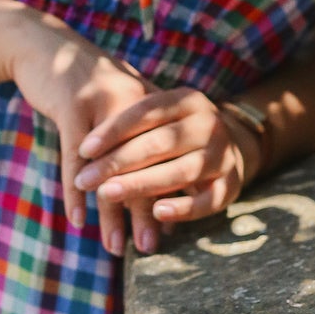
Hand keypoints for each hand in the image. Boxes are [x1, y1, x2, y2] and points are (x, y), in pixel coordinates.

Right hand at [7, 12, 159, 255]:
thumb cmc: (82, 83)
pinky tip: (77, 220)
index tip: (169, 229)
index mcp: (151, 105)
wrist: (43, 45)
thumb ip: (138, 133)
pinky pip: (74, 160)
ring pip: (110, 170)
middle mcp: (134, 104)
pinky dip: (75, 193)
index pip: (165, 159)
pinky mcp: (72, 108)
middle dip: (145, 213)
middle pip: (143, 168)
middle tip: (149, 246)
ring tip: (115, 246)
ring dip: (111, 213)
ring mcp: (103, 105)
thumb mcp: (117, 102)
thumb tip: (155, 180)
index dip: (167, 194)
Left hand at [72, 85, 260, 251]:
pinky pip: (207, 200)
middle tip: (85, 181)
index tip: (83, 150)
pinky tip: (156, 213)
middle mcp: (209, 124)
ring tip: (107, 195)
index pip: (146, 112)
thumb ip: (129, 129)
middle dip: (118, 162)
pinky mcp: (232, 184)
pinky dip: (183, 208)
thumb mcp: (158, 120)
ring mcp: (223, 155)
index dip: (113, 131)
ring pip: (180, 171)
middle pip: (160, 143)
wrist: (229, 146)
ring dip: (141, 185)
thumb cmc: (175, 133)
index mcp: (188, 100)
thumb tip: (83, 153)